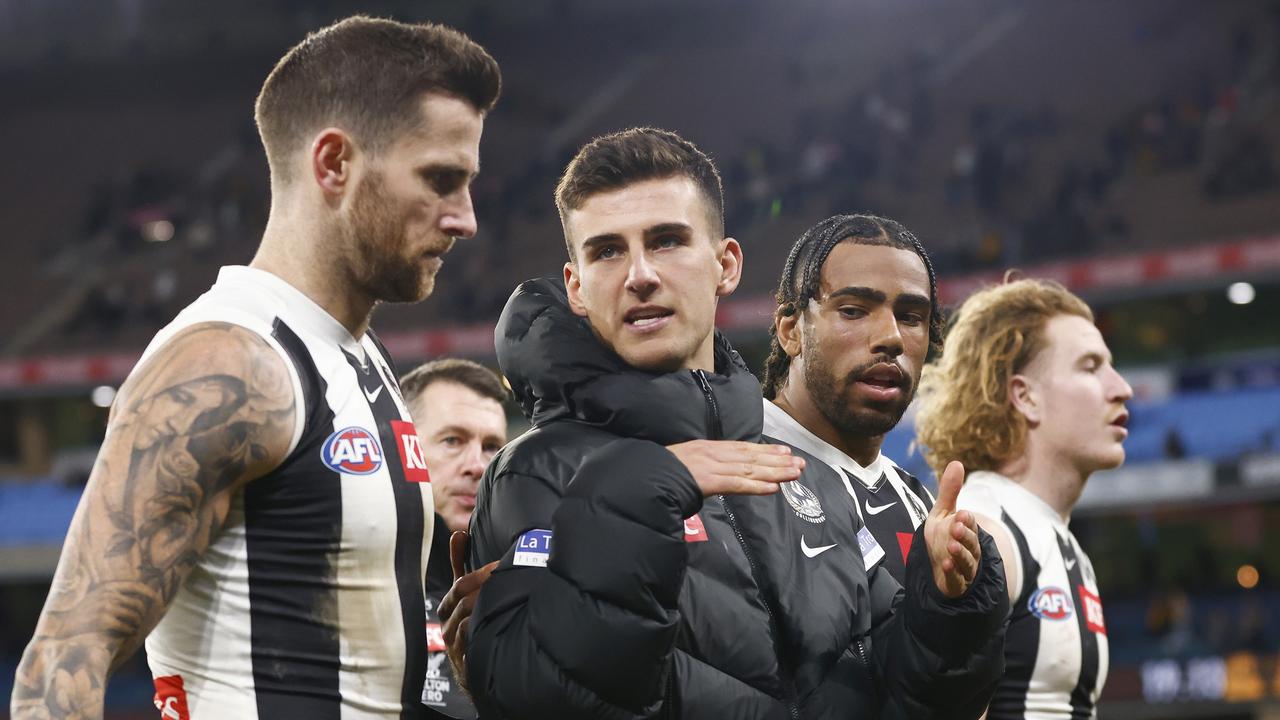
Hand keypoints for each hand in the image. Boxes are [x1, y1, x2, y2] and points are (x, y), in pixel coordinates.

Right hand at [439, 530, 496, 692]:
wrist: (475, 670)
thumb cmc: (470, 625)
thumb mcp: (464, 596)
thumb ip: (460, 566)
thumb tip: (459, 534)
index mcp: (448, 606)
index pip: (459, 582)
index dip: (478, 571)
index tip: (495, 561)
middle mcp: (448, 624)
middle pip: (462, 597)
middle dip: (484, 581)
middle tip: (504, 571)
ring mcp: (454, 642)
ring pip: (466, 616)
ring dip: (486, 602)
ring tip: (506, 591)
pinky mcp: (464, 660)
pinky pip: (469, 640)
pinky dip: (480, 627)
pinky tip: (498, 619)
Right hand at [666, 440, 803, 496]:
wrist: (643, 473)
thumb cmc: (658, 469)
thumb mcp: (682, 461)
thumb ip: (699, 467)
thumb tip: (709, 475)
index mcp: (707, 448)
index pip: (742, 448)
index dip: (765, 450)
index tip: (784, 451)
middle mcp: (714, 454)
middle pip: (752, 457)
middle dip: (778, 461)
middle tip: (800, 463)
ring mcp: (712, 467)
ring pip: (751, 470)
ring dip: (775, 472)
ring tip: (796, 473)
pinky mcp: (709, 481)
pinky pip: (738, 485)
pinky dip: (757, 487)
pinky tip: (774, 488)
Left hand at [922, 461, 981, 597]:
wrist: (937, 567)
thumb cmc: (943, 537)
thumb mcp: (942, 514)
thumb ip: (949, 492)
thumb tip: (956, 462)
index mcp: (967, 532)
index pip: (969, 525)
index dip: (966, 521)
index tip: (961, 513)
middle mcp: (969, 550)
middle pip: (970, 543)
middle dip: (965, 535)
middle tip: (957, 526)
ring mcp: (964, 568)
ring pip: (966, 561)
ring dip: (960, 553)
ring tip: (951, 547)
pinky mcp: (955, 582)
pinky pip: (956, 578)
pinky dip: (952, 572)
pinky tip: (946, 565)